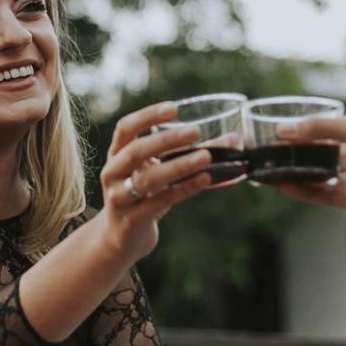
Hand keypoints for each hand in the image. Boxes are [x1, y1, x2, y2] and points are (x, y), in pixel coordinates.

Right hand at [97, 101, 211, 263]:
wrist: (121, 238)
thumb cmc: (145, 194)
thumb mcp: (157, 169)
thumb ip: (186, 153)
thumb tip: (232, 139)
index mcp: (117, 153)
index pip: (126, 128)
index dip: (147, 116)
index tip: (173, 108)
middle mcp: (113, 173)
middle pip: (136, 152)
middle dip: (166, 140)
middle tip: (195, 131)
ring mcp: (119, 197)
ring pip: (148, 180)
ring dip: (179, 166)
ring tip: (205, 157)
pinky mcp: (132, 219)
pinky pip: (160, 201)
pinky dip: (184, 189)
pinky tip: (204, 179)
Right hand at [270, 114, 345, 209]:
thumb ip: (320, 128)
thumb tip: (284, 129)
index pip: (329, 130)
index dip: (305, 131)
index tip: (280, 132)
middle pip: (323, 154)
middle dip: (298, 155)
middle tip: (272, 154)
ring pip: (322, 177)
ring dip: (297, 175)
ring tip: (272, 173)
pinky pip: (327, 195)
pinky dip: (306, 192)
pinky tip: (287, 187)